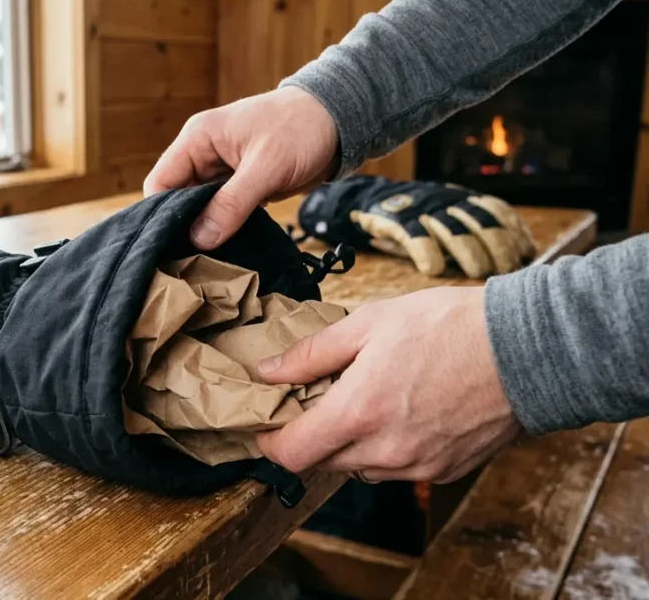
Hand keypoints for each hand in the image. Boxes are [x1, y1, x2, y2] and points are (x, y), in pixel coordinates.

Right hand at [143, 87, 338, 249]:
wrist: (338, 120)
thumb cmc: (301, 129)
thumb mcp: (266, 166)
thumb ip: (231, 203)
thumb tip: (200, 239)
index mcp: (197, 139)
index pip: (159, 182)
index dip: (161, 215)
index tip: (173, 246)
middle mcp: (203, 155)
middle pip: (176, 199)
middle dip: (183, 228)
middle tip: (191, 260)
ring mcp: (221, 172)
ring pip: (199, 209)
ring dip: (205, 231)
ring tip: (208, 260)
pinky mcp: (239, 185)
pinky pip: (221, 211)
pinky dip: (223, 228)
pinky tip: (227, 249)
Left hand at [255, 286, 520, 482]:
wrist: (525, 350)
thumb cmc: (448, 327)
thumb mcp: (369, 323)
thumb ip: (312, 354)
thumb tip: (269, 371)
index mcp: (358, 414)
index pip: (291, 455)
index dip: (269, 442)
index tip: (267, 423)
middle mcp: (384, 451)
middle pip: (321, 462)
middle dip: (311, 434)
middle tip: (317, 398)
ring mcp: (416, 467)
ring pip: (358, 467)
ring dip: (349, 442)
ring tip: (365, 398)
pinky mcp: (443, 470)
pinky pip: (396, 469)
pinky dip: (385, 447)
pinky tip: (400, 410)